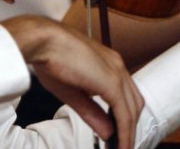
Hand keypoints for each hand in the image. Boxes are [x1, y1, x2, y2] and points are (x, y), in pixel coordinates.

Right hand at [2, 16, 142, 144]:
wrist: (44, 41)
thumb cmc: (51, 59)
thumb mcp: (73, 92)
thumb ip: (92, 112)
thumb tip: (108, 131)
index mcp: (109, 64)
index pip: (126, 95)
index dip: (125, 117)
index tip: (119, 134)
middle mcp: (118, 66)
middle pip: (134, 103)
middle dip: (131, 127)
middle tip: (122, 145)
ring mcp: (117, 73)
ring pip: (132, 110)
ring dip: (129, 133)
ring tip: (122, 148)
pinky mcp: (112, 82)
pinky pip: (124, 113)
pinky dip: (125, 131)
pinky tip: (120, 143)